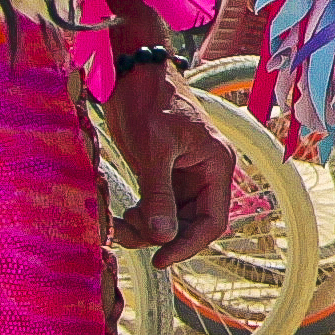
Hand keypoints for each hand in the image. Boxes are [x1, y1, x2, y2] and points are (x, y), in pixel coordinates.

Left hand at [104, 62, 235, 269]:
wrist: (133, 74)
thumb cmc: (150, 102)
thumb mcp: (154, 149)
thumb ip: (159, 194)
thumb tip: (162, 236)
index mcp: (217, 166)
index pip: (212, 220)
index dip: (188, 244)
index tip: (160, 259)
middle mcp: (205, 176)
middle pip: (189, 224)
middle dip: (160, 235)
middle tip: (125, 233)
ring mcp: (184, 177)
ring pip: (170, 220)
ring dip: (145, 228)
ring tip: (117, 222)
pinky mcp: (163, 176)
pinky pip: (155, 208)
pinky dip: (138, 216)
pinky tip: (120, 213)